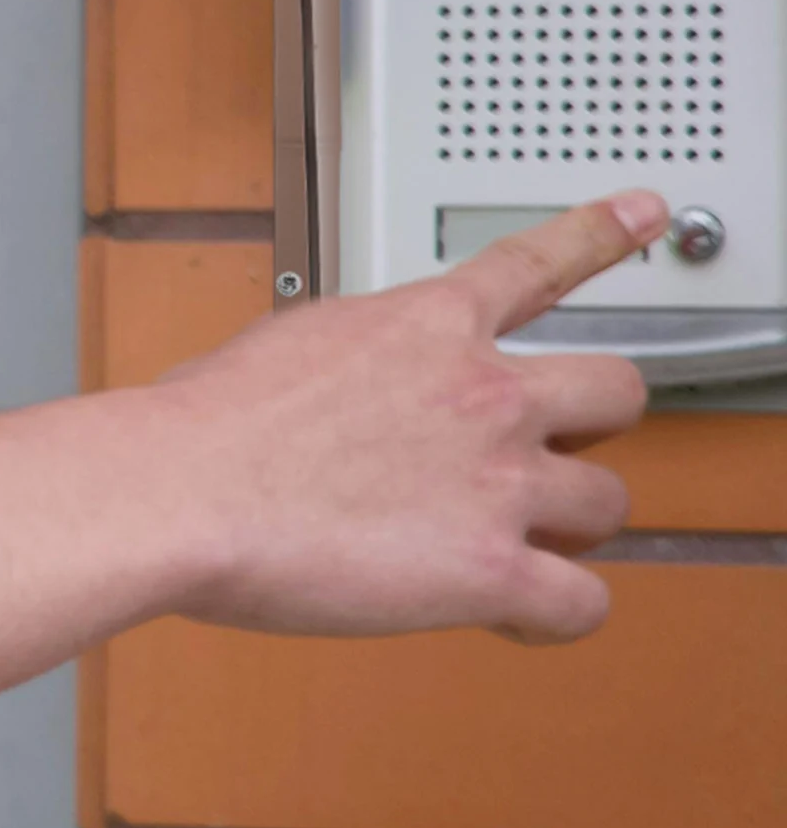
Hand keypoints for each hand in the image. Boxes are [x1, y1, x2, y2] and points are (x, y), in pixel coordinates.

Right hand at [151, 192, 669, 643]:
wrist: (184, 489)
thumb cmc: (206, 425)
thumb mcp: (287, 343)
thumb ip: (353, 357)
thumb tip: (345, 384)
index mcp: (426, 324)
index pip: (538, 261)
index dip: (601, 232)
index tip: (643, 212)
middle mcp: (482, 392)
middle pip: (616, 390)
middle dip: (593, 422)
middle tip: (553, 446)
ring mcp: (497, 481)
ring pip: (609, 503)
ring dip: (570, 525)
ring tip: (519, 540)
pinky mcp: (489, 571)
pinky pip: (582, 605)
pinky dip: (554, 616)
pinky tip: (515, 615)